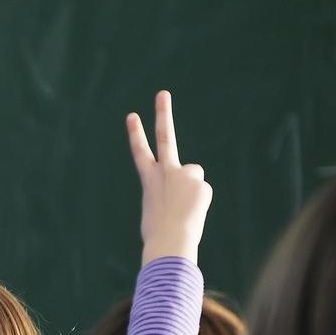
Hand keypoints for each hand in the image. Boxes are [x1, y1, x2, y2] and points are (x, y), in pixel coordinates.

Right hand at [128, 91, 212, 263]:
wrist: (169, 241)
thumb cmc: (159, 234)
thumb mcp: (157, 211)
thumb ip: (167, 194)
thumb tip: (182, 194)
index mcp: (150, 180)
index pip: (140, 152)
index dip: (136, 133)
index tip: (132, 115)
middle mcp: (166, 172)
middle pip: (165, 138)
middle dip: (162, 114)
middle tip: (162, 94)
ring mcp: (184, 175)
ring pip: (193, 176)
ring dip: (191, 191)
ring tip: (183, 208)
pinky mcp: (201, 183)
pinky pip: (203, 191)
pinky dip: (200, 201)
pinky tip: (192, 211)